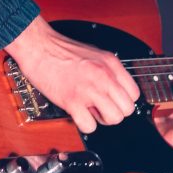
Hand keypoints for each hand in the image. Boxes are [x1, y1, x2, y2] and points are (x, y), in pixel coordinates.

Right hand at [5, 15, 140, 133]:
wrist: (38, 47)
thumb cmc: (61, 50)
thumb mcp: (95, 54)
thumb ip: (109, 71)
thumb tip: (116, 89)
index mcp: (111, 64)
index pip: (134, 94)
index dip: (122, 101)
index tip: (111, 100)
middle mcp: (104, 76)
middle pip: (127, 109)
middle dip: (114, 112)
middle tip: (99, 106)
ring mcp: (89, 89)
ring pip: (114, 119)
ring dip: (101, 119)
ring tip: (88, 109)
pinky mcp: (72, 101)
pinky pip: (90, 126)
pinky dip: (84, 124)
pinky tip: (77, 112)